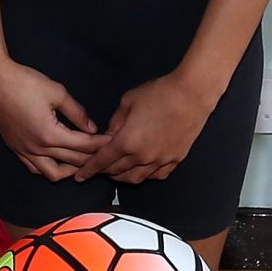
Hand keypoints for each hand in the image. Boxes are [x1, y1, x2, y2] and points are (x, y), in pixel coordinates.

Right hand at [0, 60, 104, 181]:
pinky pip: (35, 168)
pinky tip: (58, 161)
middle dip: (92, 158)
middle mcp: (37, 149)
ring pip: (52, 173)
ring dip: (70, 170)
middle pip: (72, 161)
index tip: (113, 142)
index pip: (83, 146)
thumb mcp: (57, 92)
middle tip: (105, 154)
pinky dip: (49, 169)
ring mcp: (24, 151)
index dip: (100, 145)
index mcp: (50, 134)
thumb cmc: (25, 83)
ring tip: (82, 162)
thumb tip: (91, 127)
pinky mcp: (16, 148)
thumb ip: (76, 112)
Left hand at [91, 72, 217, 184]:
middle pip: (117, 172)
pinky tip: (142, 170)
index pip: (102, 161)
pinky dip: (145, 175)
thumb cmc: (158, 93)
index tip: (80, 177)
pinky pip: (157, 175)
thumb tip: (109, 136)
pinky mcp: (175, 159)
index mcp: (126, 142)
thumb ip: (115, 122)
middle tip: (98, 169)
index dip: (89, 170)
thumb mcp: (128, 101)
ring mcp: (160, 160)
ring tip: (117, 172)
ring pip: (136, 178)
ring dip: (123, 177)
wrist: (192, 94)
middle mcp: (142, 156)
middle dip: (104, 172)